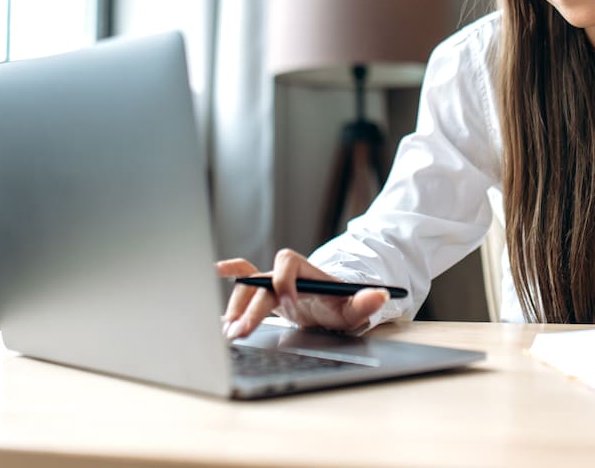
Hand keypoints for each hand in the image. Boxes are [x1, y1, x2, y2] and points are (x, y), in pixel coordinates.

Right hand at [217, 248, 390, 339]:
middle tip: (240, 331)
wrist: (332, 307)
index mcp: (306, 272)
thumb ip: (365, 302)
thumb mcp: (354, 308)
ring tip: (229, 330)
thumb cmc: (341, 306)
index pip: (288, 263)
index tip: (287, 306)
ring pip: (248, 285)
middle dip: (251, 306)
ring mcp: (273, 283)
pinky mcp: (265, 294)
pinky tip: (214, 273)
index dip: (284, 281)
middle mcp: (286, 274)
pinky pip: (244, 277)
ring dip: (236, 305)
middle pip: (262, 281)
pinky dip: (230, 273)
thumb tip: (380, 295)